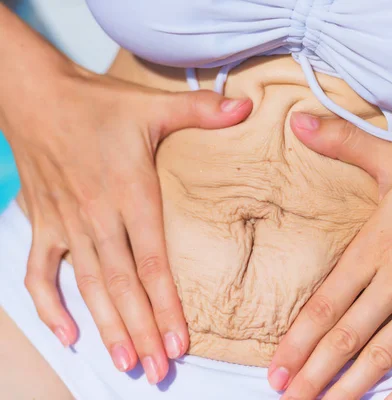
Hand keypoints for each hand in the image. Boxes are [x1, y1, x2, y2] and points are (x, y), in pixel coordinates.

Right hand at [1, 64, 251, 383]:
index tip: (181, 340)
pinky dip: (49, 305)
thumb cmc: (98, 103)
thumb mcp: (153, 104)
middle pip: (123, 285)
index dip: (166, 303)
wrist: (35, 95)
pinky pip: (40, 273)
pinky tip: (67, 334)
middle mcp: (97, 215)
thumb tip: (248, 108)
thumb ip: (201, 110)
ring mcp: (66, 223)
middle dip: (143, 330)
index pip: (151, 260)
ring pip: (88, 286)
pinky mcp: (42, 223)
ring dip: (107, 327)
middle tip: (159, 370)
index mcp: (129, 192)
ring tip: (127, 361)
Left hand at [268, 113, 391, 398]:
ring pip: (383, 355)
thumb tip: (296, 120)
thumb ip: (341, 143)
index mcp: (376, 248)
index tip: (275, 366)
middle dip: (313, 373)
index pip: (327, 303)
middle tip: (285, 397)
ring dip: (350, 387)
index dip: (298, 338)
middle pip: (347, 338)